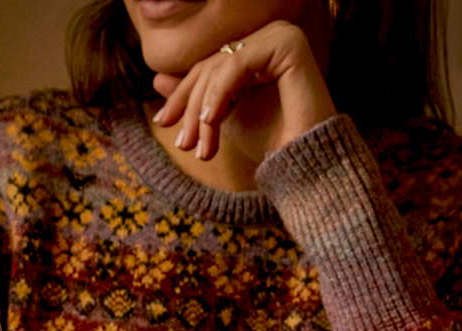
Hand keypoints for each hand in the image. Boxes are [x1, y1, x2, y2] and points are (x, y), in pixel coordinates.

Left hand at [151, 20, 335, 161]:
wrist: (303, 162)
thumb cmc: (270, 142)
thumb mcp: (223, 118)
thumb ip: (196, 97)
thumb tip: (158, 79)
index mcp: (256, 51)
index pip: (208, 68)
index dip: (182, 96)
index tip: (162, 123)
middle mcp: (269, 37)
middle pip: (211, 67)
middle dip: (190, 108)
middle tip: (183, 143)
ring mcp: (279, 36)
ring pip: (221, 67)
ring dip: (203, 108)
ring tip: (200, 143)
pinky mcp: (287, 44)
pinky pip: (238, 64)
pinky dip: (219, 93)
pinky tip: (210, 119)